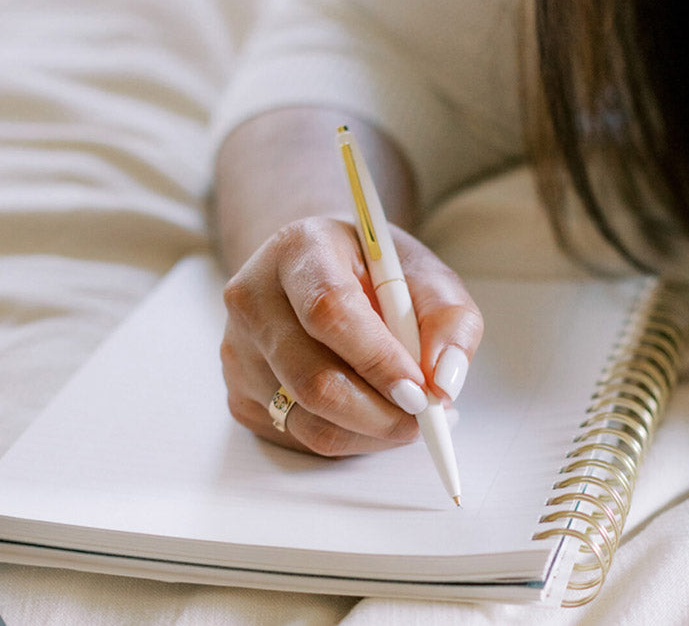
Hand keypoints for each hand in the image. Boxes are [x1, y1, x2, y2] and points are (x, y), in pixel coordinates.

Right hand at [220, 216, 482, 455]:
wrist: (319, 273)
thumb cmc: (376, 273)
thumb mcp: (425, 277)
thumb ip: (449, 321)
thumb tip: (445, 382)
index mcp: (299, 250)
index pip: (330, 311)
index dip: (379, 360)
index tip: (422, 392)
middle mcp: (254, 298)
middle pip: (313, 379)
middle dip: (381, 413)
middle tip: (427, 417)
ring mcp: (238, 349)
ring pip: (308, 419)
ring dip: (372, 432)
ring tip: (410, 416)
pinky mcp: (239, 392)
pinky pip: (300, 437)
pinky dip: (351, 438)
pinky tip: (373, 412)